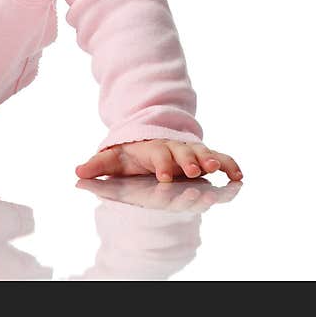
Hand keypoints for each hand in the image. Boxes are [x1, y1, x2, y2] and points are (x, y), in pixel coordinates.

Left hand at [75, 139, 242, 182]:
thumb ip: (98, 166)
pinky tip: (239, 176)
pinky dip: (229, 164)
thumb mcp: (115, 159)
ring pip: (202, 153)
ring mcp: (190, 151)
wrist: (149, 139)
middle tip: (195, 171)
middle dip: (189, 161)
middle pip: (183, 153)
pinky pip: (219, 157)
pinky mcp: (203, 156)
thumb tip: (76, 174)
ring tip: (218, 170)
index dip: (161, 165)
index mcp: (153, 150)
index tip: (164, 177)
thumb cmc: (132, 154)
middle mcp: (174, 149)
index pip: (158, 156)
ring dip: (211, 160)